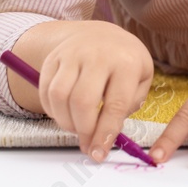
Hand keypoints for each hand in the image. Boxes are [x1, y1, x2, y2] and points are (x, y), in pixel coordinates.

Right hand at [38, 20, 155, 162]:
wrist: (101, 33)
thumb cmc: (125, 62)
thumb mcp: (142, 79)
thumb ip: (129, 105)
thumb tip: (107, 135)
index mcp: (127, 62)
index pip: (115, 104)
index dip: (105, 133)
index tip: (99, 154)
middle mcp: (98, 55)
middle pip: (82, 101)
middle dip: (83, 130)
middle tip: (87, 143)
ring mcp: (72, 54)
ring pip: (59, 96)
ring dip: (65, 122)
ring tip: (77, 127)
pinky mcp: (53, 58)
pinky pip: (45, 91)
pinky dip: (52, 110)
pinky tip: (65, 114)